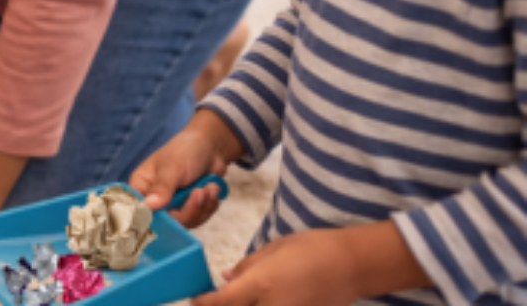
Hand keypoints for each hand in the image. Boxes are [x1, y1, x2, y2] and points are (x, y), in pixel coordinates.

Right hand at [128, 111, 242, 227]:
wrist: (211, 147)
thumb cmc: (185, 150)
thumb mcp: (172, 167)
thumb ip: (161, 187)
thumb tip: (148, 206)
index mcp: (142, 186)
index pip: (139, 209)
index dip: (152, 217)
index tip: (170, 214)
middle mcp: (155, 199)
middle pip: (166, 221)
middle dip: (188, 210)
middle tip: (200, 193)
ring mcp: (173, 205)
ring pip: (185, 221)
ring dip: (202, 206)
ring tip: (209, 187)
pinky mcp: (189, 208)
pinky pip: (198, 218)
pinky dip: (209, 206)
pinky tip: (212, 189)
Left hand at [193, 229, 359, 305]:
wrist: (354, 265)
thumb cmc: (315, 249)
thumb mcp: (274, 248)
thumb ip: (247, 266)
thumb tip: (226, 278)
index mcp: (261, 284)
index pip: (220, 301)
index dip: (202, 303)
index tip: (194, 300)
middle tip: (213, 300)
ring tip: (239, 296)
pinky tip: (260, 300)